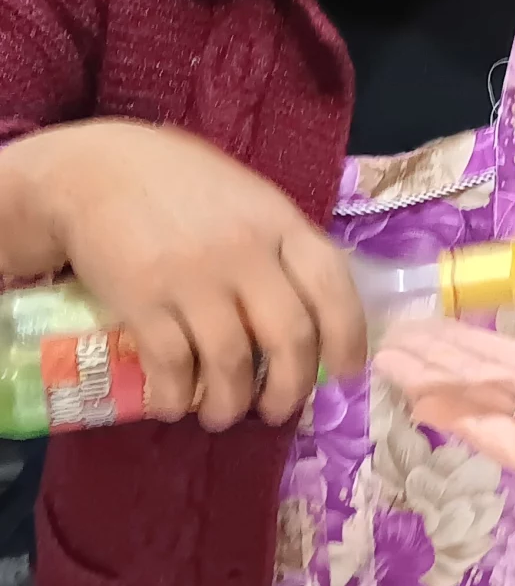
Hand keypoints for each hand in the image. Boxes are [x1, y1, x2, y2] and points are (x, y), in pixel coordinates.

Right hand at [0, 120, 365, 430]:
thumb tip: (312, 312)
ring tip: (224, 414)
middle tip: (280, 410)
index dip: (348, 335)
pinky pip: (171, 365)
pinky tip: (175, 403)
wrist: (96, 171)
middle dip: (291, 387)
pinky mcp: (141, 298)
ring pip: (231, 361)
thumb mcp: (249, 200)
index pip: (333, 284)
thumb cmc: (183, 187)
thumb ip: (281, 247)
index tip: (346, 374)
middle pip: (290, 334)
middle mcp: (245, 251)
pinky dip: (176, 397)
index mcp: (281, 223)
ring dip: (231, 404)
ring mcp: (193, 276)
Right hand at [375, 290, 514, 508]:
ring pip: (470, 398)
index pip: (504, 354)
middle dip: (434, 355)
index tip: (431, 324)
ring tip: (386, 357)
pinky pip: (483, 431)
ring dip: (427, 378)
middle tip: (392, 335)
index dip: (468, 339)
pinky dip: (449, 412)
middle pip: (477, 374)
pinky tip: (415, 395)